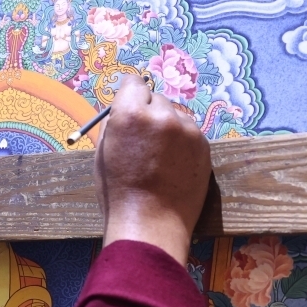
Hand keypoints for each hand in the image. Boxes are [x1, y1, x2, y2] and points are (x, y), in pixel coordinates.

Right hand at [94, 75, 211, 264]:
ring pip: (175, 114)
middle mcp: (162, 115)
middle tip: (143, 137)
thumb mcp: (103, 152)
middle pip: (156, 97)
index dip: (129, 94)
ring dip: (167, 126)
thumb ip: (115, 123)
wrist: (150, 224)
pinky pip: (190, 132)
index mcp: (130, 114)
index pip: (133, 82)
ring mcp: (187, 130)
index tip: (129, 103)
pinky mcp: (204, 145)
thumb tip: (124, 109)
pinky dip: (181, 141)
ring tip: (158, 155)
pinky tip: (171, 164)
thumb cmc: (118, 192)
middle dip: (149, 111)